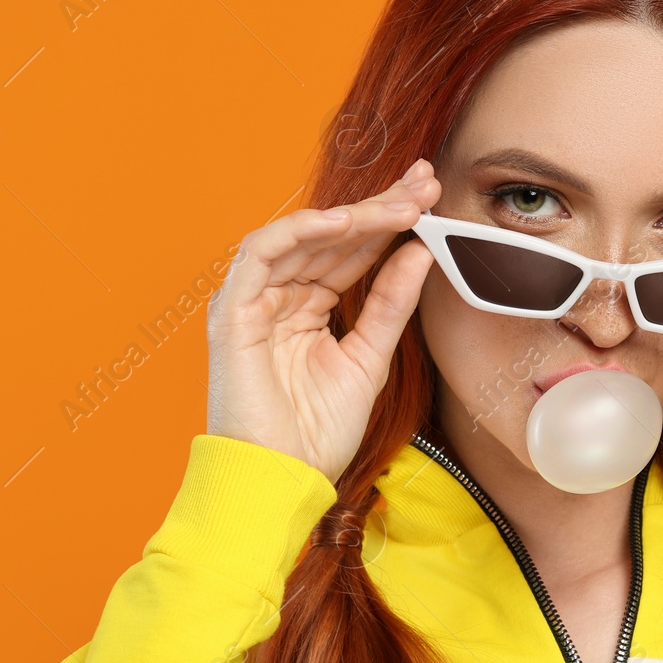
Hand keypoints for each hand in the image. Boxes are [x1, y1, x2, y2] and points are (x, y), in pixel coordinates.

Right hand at [205, 158, 439, 481]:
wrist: (282, 479)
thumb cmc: (317, 434)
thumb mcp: (369, 358)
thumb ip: (390, 304)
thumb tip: (419, 251)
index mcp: (307, 309)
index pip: (352, 253)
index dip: (388, 223)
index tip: (429, 198)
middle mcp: (279, 297)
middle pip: (331, 237)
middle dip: (380, 206)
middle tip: (424, 183)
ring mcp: (253, 301)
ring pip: (302, 237)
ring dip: (353, 216)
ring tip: (400, 205)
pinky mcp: (233, 311)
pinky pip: (261, 253)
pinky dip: (300, 232)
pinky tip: (343, 223)